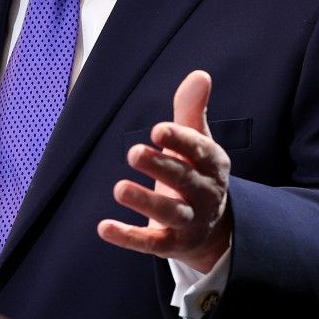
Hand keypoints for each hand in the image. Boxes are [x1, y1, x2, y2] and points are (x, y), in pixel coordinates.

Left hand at [97, 70, 231, 272]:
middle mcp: (205, 194)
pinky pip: (151, 244)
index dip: (180, 140)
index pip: (199, 151)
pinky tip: (104, 227)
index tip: (157, 129)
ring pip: (169, 214)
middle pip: (184, 181)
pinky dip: (128, 237)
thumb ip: (192, 109)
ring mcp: (190, 222)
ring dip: (144, 202)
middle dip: (160, 167)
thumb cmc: (197, 171)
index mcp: (213, 164)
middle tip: (133, 152)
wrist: (214, 228)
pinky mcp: (172, 244)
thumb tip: (200, 74)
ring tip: (119, 188)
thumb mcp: (198, 141)